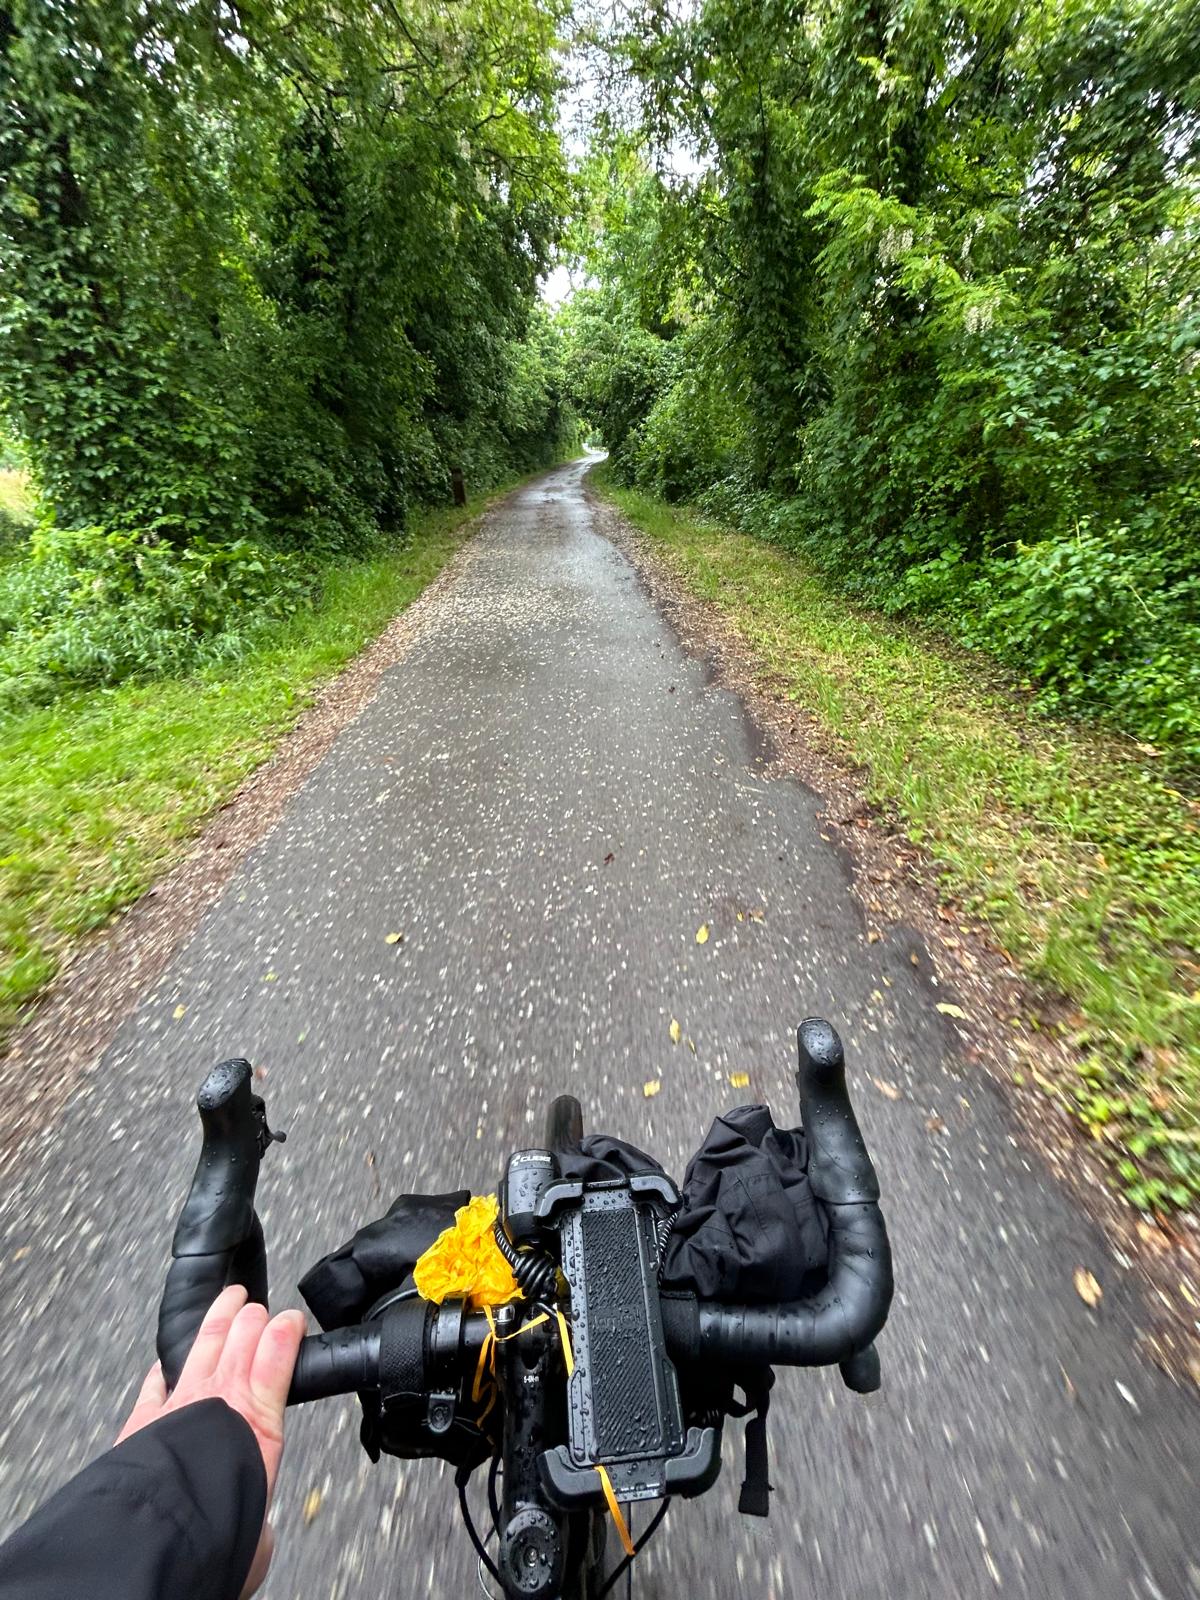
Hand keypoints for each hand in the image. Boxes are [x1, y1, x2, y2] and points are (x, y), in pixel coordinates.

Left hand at [117, 1285, 305, 1597]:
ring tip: (229, 1297)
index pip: (280, 1350)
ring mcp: (179, 1400)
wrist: (156, 1532)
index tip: (294, 1320)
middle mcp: (221, 1398)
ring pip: (203, 1342)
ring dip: (219, 1316)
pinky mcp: (142, 1418)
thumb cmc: (215, 1531)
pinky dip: (164, 1367)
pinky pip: (157, 1379)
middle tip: (261, 1309)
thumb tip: (257, 1539)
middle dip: (254, 1315)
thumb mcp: (258, 1533)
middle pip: (242, 1334)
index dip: (288, 1328)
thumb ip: (261, 1525)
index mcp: (260, 1418)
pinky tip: (166, 1360)